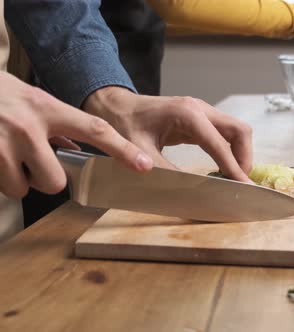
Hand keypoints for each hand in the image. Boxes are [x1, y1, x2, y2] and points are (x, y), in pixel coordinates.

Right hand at [0, 72, 152, 198]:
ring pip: (24, 188)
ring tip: (9, 158)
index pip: (96, 130)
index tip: (145, 166)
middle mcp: (27, 126)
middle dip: (47, 180)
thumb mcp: (35, 102)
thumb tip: (81, 150)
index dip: (123, 150)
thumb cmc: (2, 97)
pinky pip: (3, 187)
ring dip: (19, 181)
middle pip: (55, 181)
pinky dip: (1, 180)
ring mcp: (0, 142)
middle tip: (35, 164)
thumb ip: (60, 126)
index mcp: (49, 108)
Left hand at [82, 87, 252, 182]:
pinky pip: (225, 134)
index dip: (233, 167)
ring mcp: (203, 112)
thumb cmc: (124, 125)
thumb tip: (189, 192)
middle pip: (239, 131)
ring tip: (232, 178)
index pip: (219, 143)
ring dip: (239, 155)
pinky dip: (229, 151)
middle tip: (238, 183)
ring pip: (236, 132)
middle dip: (244, 158)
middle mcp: (200, 109)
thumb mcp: (141, 151)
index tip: (244, 187)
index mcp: (187, 114)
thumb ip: (165, 170)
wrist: (116, 106)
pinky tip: (221, 168)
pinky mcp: (201, 119)